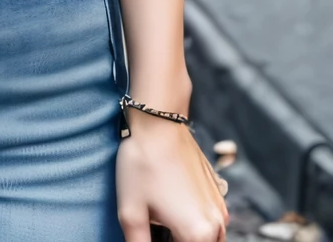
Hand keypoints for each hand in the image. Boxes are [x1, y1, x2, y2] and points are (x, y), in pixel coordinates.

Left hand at [116, 114, 229, 241]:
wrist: (159, 120)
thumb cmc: (142, 164)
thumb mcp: (131, 213)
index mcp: (198, 235)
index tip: (152, 234)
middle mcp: (216, 224)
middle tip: (157, 232)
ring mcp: (219, 207)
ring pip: (210, 240)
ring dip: (190, 238)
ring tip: (166, 227)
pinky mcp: (217, 192)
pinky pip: (212, 223)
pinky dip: (197, 226)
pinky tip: (173, 211)